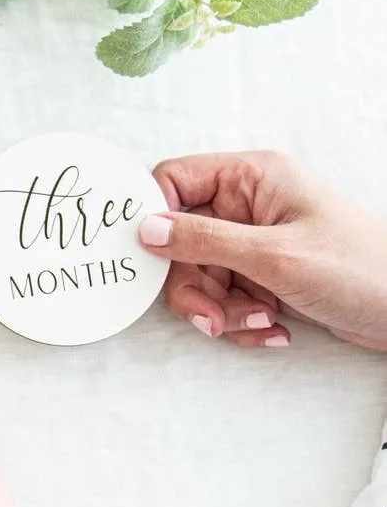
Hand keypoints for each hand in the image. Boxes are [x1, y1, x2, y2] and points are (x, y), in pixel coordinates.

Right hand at [139, 151, 386, 350]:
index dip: (156, 216)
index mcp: (250, 179)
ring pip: (198, 276)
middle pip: (180, 241)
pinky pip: (221, 298)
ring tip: (258, 321)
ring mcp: (250, 244)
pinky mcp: (257, 275)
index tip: (152, 257)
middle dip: (194, 286)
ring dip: (219, 309)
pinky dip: (239, 319)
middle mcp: (245, 207)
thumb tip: (147, 230)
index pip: (175, 181)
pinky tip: (272, 327)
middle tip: (212, 316)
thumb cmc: (360, 269)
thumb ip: (205, 240)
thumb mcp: (275, 254)